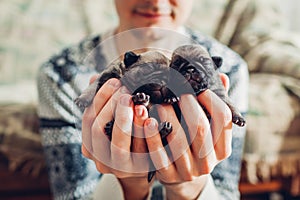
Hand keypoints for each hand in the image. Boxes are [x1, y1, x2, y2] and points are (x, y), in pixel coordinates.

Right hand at [81, 77, 151, 198]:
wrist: (145, 164)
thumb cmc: (128, 138)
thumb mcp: (113, 123)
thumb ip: (104, 103)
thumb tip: (95, 78)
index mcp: (90, 147)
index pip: (88, 119)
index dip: (100, 98)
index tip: (114, 81)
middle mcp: (101, 161)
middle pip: (99, 130)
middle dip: (112, 105)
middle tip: (126, 89)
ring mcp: (120, 168)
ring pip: (119, 144)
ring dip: (128, 118)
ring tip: (138, 101)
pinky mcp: (140, 170)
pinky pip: (142, 151)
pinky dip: (145, 132)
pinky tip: (151, 118)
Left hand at [143, 88, 231, 198]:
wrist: (181, 177)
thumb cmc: (194, 145)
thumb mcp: (208, 130)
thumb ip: (215, 106)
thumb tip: (222, 77)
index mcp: (222, 149)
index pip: (223, 118)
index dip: (211, 98)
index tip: (198, 87)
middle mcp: (208, 162)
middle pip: (200, 127)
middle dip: (187, 104)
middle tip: (175, 89)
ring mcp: (188, 170)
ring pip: (178, 140)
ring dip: (167, 116)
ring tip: (160, 102)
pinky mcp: (168, 174)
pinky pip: (159, 155)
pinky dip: (152, 137)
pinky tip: (147, 121)